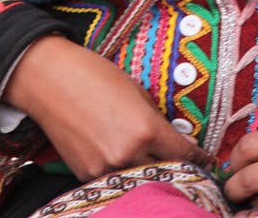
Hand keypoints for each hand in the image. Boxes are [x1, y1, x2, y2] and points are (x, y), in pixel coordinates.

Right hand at [3, 35, 209, 180]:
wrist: (49, 80)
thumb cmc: (94, 75)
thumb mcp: (136, 90)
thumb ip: (155, 118)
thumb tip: (171, 138)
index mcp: (146, 129)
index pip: (184, 154)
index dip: (200, 159)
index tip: (208, 161)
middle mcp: (127, 154)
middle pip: (166, 175)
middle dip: (180, 173)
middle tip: (190, 171)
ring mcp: (105, 168)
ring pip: (141, 182)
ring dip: (153, 179)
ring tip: (161, 172)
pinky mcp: (86, 174)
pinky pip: (115, 181)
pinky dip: (126, 176)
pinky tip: (130, 168)